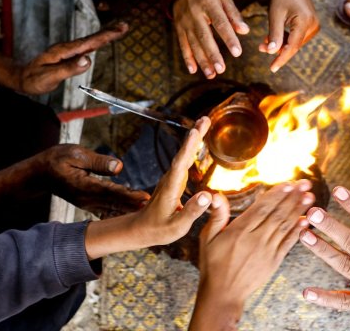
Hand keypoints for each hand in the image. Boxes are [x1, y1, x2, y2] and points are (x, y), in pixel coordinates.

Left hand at [17, 22, 128, 94]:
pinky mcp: (68, 55)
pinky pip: (85, 46)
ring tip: (119, 31)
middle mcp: (66, 48)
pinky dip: (97, 42)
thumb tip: (88, 60)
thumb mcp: (51, 77)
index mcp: (64, 51)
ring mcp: (67, 51)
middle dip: (109, 33)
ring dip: (104, 36)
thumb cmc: (34, 79)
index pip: (88, 43)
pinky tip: (102, 41)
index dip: (105, 37)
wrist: (21, 78)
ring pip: (89, 41)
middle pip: (91, 39)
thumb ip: (69, 68)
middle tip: (125, 27)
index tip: (119, 30)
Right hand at [34, 144, 149, 214]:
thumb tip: (119, 167)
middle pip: (116, 203)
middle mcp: (87, 198)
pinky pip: (109, 208)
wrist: (39, 174)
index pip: (111, 191)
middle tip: (156, 207)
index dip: (130, 195)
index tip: (146, 198)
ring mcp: (88, 203)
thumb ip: (97, 161)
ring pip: (113, 207)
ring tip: (151, 211)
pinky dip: (122, 208)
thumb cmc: (56, 160)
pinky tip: (136, 210)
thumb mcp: (74, 154)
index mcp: (84, 186)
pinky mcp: (89, 203)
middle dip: (137, 205)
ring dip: (132, 209)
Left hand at [85, 117, 214, 258]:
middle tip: (206, 119)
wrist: (141, 229)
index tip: (195, 132)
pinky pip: (185, 159)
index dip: (188, 148)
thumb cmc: (158, 230)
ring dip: (194, 138)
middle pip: (183, 153)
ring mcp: (171, 178)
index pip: (180, 165)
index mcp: (171, 189)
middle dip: (195, 135)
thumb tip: (207, 196)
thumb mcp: (176, 227)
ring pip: (184, 154)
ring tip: (205, 123)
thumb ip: (192, 212)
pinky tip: (199, 141)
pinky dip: (192, 147)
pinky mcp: (174, 179)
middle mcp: (170, 179)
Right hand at [173, 0, 249, 78]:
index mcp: (209, 5)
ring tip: (211, 74)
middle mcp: (195, 14)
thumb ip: (234, 15)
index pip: (220, 23)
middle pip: (204, 36)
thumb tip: (245, 31)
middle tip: (222, 69)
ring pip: (193, 44)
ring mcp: (185, 23)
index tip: (237, 53)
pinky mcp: (179, 29)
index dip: (228, 38)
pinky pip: (182, 45)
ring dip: (202, 60)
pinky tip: (193, 70)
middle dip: (213, 54)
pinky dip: (187, 58)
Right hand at [190, 180, 314, 329]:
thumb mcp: (208, 238)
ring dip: (299, 210)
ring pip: (286, 226)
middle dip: (293, 198)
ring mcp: (267, 250)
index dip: (277, 194)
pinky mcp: (274, 261)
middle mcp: (256, 238)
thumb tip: (215, 195)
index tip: (289, 183)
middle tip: (306, 184)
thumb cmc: (213, 264)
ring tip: (310, 197)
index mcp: (240, 230)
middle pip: (278, 214)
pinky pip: (288, 243)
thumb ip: (217, 216)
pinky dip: (298, 231)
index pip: (262, 207)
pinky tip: (306, 220)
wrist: (223, 294)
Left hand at [261, 0, 319, 72]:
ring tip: (264, 42)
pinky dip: (285, 40)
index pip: (292, 47)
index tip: (272, 68)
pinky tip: (273, 38)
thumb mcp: (275, 14)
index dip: (282, 59)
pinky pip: (297, 38)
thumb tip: (272, 53)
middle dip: (278, 50)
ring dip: (280, 45)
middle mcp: (313, 26)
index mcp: (305, 22)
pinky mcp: (311, 26)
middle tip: (261, 48)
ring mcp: (314, 26)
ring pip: (295, 43)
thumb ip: (274, 34)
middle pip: (294, 46)